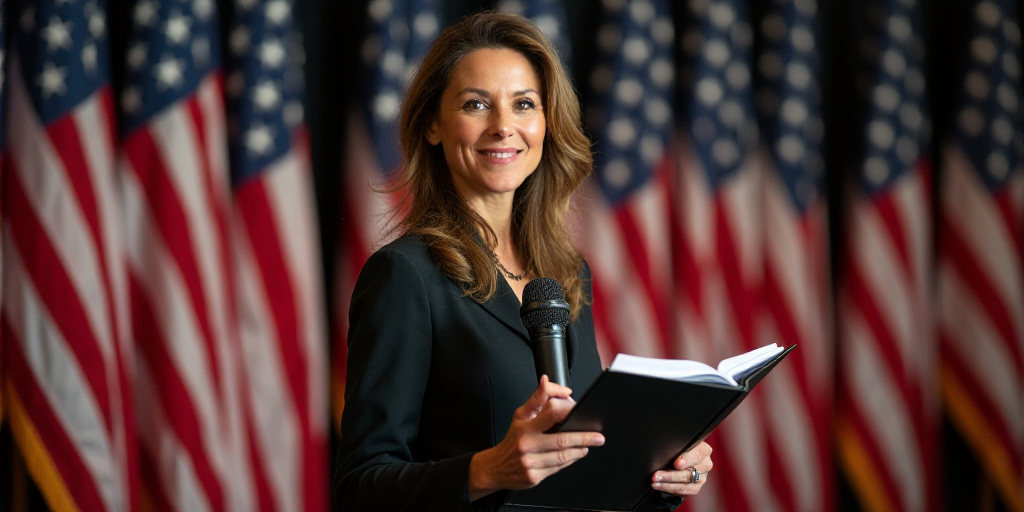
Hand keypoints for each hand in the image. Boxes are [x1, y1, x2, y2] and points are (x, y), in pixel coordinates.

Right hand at [468, 375, 604, 499]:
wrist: (497, 467)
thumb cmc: (514, 439)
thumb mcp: (521, 414)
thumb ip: (538, 398)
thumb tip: (547, 381)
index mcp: (525, 426)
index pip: (551, 412)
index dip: (569, 410)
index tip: (580, 411)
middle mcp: (527, 444)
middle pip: (562, 439)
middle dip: (584, 437)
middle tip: (598, 436)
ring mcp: (530, 462)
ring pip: (563, 456)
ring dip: (580, 450)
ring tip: (589, 444)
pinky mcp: (534, 476)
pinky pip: (558, 468)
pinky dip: (571, 461)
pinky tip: (576, 454)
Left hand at [650, 441, 711, 496]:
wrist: (681, 459)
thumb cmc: (679, 449)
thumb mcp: (679, 444)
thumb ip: (676, 447)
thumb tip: (662, 451)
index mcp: (703, 450)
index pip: (698, 453)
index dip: (688, 459)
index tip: (676, 463)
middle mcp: (705, 464)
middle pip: (690, 471)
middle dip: (671, 475)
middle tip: (657, 475)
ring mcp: (702, 477)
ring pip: (686, 483)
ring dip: (668, 484)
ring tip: (655, 482)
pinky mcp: (696, 487)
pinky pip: (684, 491)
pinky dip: (670, 489)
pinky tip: (659, 486)